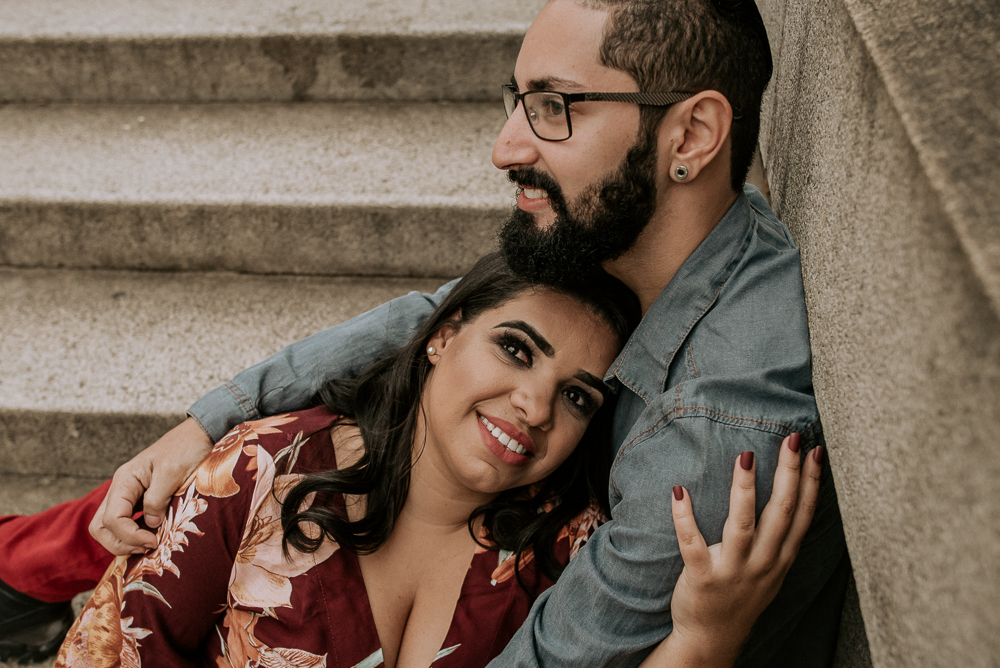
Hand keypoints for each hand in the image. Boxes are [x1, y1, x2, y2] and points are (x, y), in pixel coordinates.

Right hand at [89, 417, 213, 553]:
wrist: (198, 434)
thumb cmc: (186, 448)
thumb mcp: (172, 472)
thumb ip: (156, 499)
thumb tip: (150, 524)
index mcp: (125, 480)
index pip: (112, 519)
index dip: (129, 536)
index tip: (153, 541)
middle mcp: (121, 488)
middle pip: (101, 527)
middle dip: (120, 543)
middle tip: (148, 548)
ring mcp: (129, 494)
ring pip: (110, 527)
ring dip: (126, 541)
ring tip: (151, 544)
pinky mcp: (140, 498)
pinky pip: (127, 521)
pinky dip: (135, 534)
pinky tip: (153, 537)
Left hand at [650, 434, 823, 666]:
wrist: (711, 640)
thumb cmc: (741, 596)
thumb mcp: (772, 571)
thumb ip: (780, 538)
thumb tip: (790, 493)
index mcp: (781, 559)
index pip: (802, 515)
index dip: (811, 483)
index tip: (815, 450)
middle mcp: (763, 564)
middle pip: (781, 513)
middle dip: (789, 474)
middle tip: (793, 439)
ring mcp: (733, 571)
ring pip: (743, 525)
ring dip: (745, 489)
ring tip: (745, 455)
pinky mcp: (702, 578)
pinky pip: (692, 544)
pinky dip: (685, 518)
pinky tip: (678, 491)